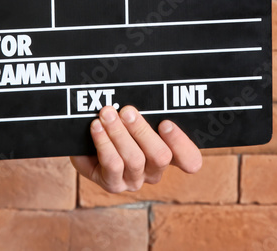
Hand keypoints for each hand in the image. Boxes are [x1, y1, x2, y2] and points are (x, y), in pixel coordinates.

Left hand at [70, 105, 202, 193]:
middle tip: (127, 111)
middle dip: (142, 131)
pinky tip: (97, 127)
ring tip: (107, 114)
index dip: (181, 143)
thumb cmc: (118, 122)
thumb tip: (148, 91)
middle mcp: (155, 171)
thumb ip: (148, 109)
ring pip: (135, 160)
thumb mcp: (137, 114)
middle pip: (161, 156)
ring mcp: (135, 180)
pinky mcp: (113, 183)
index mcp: (170, 154)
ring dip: (119, 133)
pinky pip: (112, 165)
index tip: (165, 123)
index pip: (190, 159)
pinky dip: (104, 143)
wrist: (86, 140)